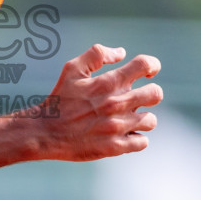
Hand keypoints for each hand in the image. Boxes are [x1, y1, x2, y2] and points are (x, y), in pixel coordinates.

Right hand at [33, 44, 161, 161]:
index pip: (145, 64)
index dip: (152, 65)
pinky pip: (143, 142)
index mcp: (107, 82)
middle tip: (138, 98)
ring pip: (151, 120)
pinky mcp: (115, 147)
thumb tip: (122, 52)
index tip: (149, 72)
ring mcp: (117, 126)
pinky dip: (136, 138)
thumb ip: (97, 54)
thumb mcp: (72, 69)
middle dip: (150, 94)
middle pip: (155, 94)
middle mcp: (116, 103)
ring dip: (143, 118)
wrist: (45, 132)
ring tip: (128, 119)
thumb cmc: (59, 99)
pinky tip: (124, 134)